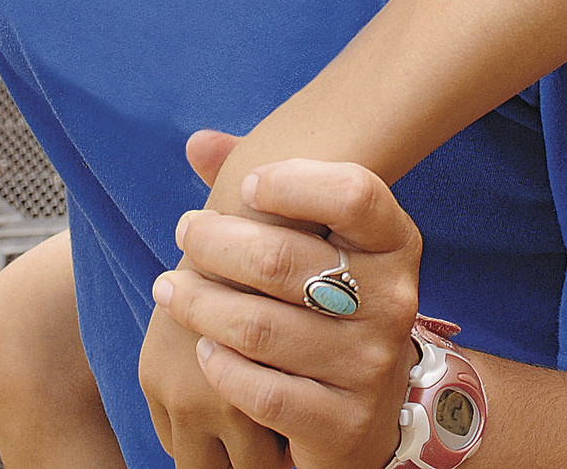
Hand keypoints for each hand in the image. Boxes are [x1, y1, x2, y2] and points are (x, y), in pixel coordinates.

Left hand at [153, 133, 421, 468]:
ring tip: (170, 288)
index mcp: (396, 244)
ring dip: (200, 303)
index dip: (291, 184)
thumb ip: (268, 189)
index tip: (244, 187)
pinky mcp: (344, 423)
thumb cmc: (326, 304)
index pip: (354, 194)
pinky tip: (203, 348)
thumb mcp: (318, 244)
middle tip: (185, 231)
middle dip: (215, 241)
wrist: (364, 412)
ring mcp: (371, 366)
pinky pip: (262, 391)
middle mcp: (394, 301)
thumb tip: (198, 142)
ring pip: (260, 327)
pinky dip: (222, 366)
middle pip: (283, 259)